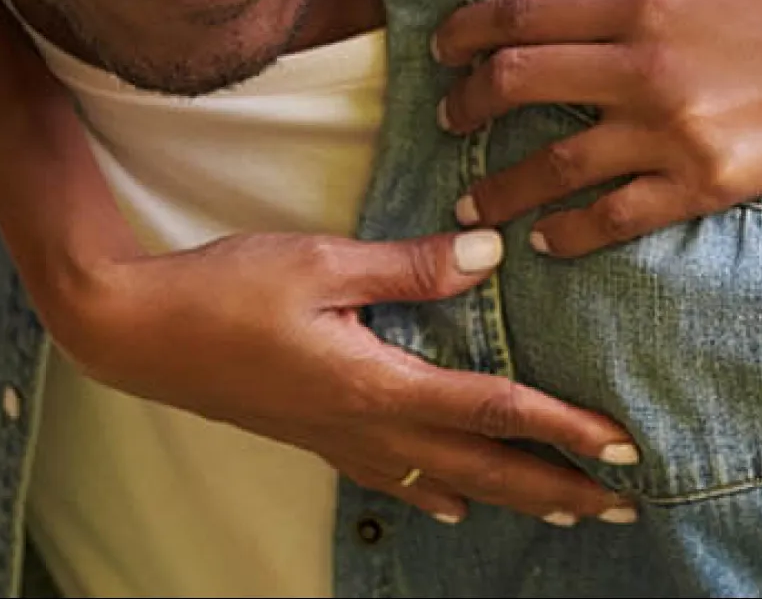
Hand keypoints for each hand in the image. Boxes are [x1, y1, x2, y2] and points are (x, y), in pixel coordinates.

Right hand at [56, 227, 640, 526]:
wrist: (138, 331)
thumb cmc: (227, 288)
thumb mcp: (321, 261)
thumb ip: (409, 264)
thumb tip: (489, 251)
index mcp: (375, 385)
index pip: (491, 412)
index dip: (561, 428)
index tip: (621, 442)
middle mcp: (367, 426)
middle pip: (483, 468)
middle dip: (557, 487)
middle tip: (623, 502)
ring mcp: (340, 439)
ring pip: (446, 481)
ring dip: (512, 496)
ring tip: (566, 509)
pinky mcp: (316, 435)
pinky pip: (398, 478)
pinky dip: (441, 492)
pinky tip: (454, 504)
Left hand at [430, 0, 761, 255]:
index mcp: (645, 5)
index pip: (525, 14)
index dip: (468, 30)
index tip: (441, 47)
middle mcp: (644, 68)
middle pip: (520, 81)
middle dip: (469, 102)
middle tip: (449, 117)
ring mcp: (671, 132)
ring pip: (553, 163)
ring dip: (500, 183)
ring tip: (472, 199)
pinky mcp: (703, 185)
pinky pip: (614, 217)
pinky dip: (570, 232)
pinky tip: (546, 239)